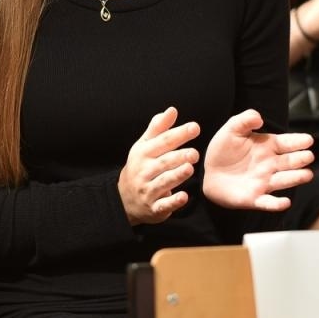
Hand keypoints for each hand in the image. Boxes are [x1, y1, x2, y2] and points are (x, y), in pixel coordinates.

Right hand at [119, 106, 199, 224]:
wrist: (124, 198)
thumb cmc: (140, 166)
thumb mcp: (144, 145)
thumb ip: (158, 127)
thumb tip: (172, 110)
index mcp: (144, 153)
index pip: (163, 141)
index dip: (179, 134)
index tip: (195, 127)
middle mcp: (144, 170)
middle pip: (163, 162)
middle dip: (179, 157)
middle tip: (195, 153)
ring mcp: (148, 190)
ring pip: (163, 182)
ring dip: (176, 176)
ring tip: (189, 168)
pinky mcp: (154, 207)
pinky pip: (163, 205)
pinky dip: (173, 202)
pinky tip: (183, 196)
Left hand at [202, 109, 314, 211]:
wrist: (209, 173)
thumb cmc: (224, 150)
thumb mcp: (232, 130)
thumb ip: (244, 120)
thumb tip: (259, 117)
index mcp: (268, 146)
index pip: (286, 143)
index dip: (297, 141)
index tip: (308, 140)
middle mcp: (270, 165)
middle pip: (289, 162)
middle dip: (300, 159)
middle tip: (308, 156)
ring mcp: (264, 182)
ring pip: (284, 180)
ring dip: (295, 178)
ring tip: (307, 175)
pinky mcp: (255, 198)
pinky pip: (268, 202)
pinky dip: (276, 204)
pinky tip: (285, 203)